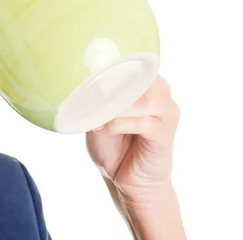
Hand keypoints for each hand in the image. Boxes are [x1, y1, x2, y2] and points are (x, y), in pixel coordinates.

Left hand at [86, 75, 179, 204]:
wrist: (126, 180)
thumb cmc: (113, 144)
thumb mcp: (98, 115)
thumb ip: (95, 97)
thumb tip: (76, 81)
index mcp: (145, 82)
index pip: (132, 62)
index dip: (111, 65)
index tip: (88, 70)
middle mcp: (160, 92)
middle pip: (141, 77)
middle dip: (113, 85)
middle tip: (90, 94)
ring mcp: (167, 112)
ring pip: (144, 99)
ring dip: (116, 106)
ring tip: (97, 115)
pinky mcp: (165, 133)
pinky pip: (144, 122)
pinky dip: (119, 124)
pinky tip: (102, 129)